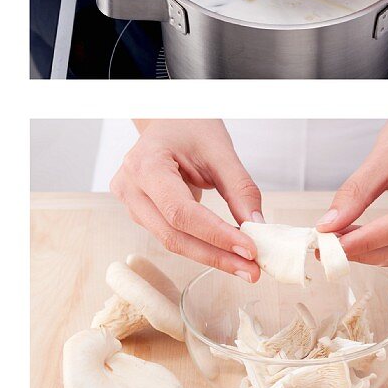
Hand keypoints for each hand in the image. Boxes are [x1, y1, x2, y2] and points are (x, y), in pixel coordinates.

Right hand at [110, 120, 262, 280]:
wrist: (167, 116)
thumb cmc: (190, 124)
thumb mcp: (220, 149)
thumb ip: (240, 188)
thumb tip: (257, 225)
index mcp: (146, 165)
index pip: (181, 212)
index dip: (216, 234)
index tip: (248, 249)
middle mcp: (130, 187)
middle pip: (174, 235)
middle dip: (216, 255)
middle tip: (251, 270)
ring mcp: (130, 202)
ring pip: (172, 240)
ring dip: (210, 255)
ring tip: (244, 265)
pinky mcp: (140, 211)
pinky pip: (172, 234)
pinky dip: (201, 244)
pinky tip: (226, 251)